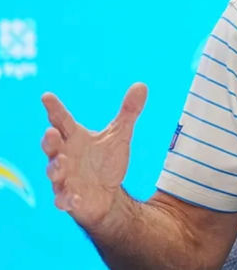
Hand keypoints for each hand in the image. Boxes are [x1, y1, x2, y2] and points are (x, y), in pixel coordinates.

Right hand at [40, 83, 147, 229]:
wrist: (106, 194)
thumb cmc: (105, 162)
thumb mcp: (119, 135)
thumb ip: (128, 112)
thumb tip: (142, 84)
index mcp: (74, 138)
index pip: (62, 121)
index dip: (54, 109)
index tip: (46, 96)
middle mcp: (65, 156)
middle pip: (52, 146)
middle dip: (50, 140)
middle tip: (51, 132)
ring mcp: (64, 179)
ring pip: (54, 172)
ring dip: (56, 167)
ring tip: (63, 162)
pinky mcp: (69, 199)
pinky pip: (63, 200)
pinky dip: (67, 200)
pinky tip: (74, 199)